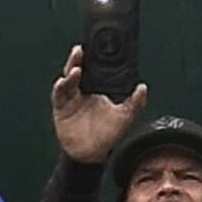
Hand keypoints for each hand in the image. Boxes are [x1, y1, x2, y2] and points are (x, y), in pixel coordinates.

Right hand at [49, 45, 146, 163]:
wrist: (91, 155)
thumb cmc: (107, 135)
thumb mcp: (125, 117)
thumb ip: (135, 103)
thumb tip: (143, 87)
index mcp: (96, 88)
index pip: (93, 68)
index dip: (93, 58)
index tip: (96, 46)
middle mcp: (82, 90)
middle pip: (78, 68)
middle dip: (78, 58)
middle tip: (81, 48)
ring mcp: (70, 97)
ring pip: (68, 78)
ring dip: (70, 71)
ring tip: (77, 68)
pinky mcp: (60, 107)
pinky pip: (59, 94)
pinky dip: (61, 86)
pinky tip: (65, 81)